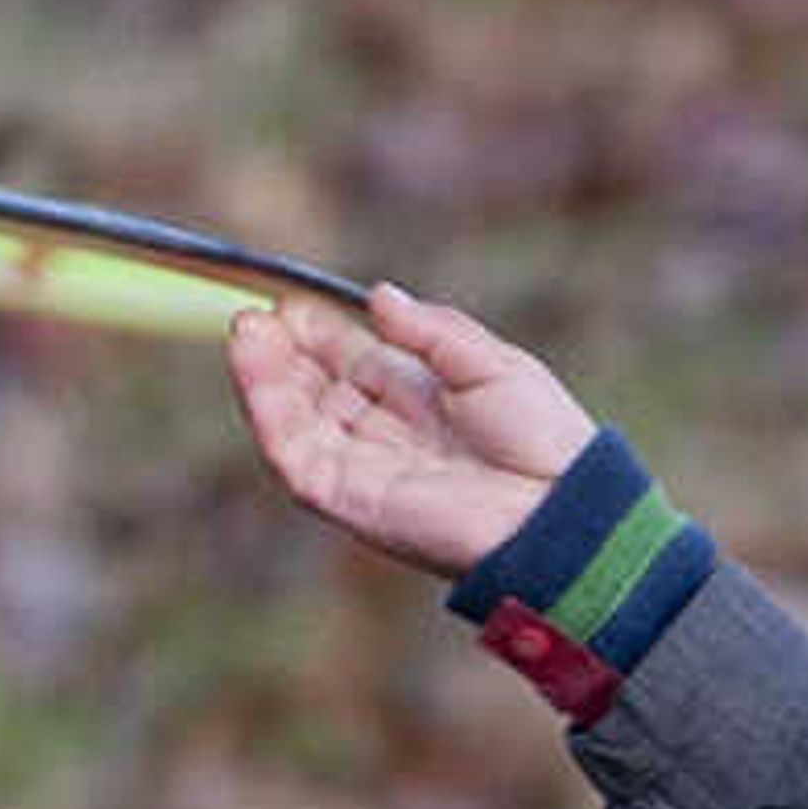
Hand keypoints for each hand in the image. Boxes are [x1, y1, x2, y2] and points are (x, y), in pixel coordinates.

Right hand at [226, 279, 595, 578]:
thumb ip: (431, 332)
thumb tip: (378, 297)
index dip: (315, 331)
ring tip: (246, 332)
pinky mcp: (354, 502)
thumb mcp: (490, 363)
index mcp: (416, 400)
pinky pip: (296, 459)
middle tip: (256, 314)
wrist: (560, 510)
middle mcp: (385, 436)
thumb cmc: (544, 442)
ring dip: (262, 377)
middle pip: (312, 389)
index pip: (346, 360)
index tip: (289, 300)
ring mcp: (365, 471)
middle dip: (280, 351)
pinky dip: (269, 417)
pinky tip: (256, 372)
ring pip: (294, 422)